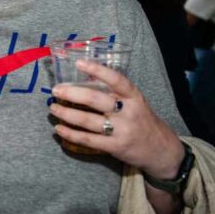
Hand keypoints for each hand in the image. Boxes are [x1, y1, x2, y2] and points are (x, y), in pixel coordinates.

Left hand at [49, 59, 184, 178]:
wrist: (161, 150)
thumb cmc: (142, 120)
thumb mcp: (135, 102)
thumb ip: (115, 92)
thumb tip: (86, 76)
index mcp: (134, 97)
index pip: (117, 80)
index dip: (98, 70)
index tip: (79, 63)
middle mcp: (128, 113)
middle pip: (95, 100)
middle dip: (72, 94)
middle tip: (56, 90)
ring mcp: (122, 131)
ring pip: (87, 121)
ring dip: (66, 114)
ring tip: (53, 108)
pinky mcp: (115, 147)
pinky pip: (88, 139)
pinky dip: (71, 134)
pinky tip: (59, 128)